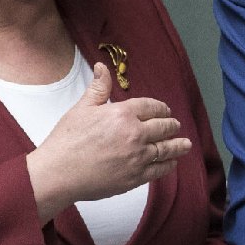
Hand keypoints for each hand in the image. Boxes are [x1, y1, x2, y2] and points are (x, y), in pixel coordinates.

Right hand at [27, 63, 191, 220]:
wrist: (59, 173)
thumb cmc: (67, 140)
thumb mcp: (82, 108)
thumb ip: (98, 88)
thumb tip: (102, 66)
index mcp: (122, 114)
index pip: (150, 106)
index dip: (160, 108)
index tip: (165, 110)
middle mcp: (135, 134)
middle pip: (163, 127)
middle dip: (171, 125)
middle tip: (175, 125)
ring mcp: (137, 157)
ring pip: (166, 149)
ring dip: (178, 145)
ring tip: (186, 144)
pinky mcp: (135, 177)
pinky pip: (159, 169)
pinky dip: (168, 165)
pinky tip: (172, 162)